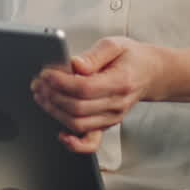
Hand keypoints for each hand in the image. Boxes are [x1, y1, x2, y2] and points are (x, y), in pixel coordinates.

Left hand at [30, 37, 164, 153]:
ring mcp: (112, 118)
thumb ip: (94, 55)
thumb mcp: (114, 45)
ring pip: (78, 123)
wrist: (150, 73)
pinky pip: (91, 142)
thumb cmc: (131, 57)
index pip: (85, 88)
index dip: (61, 82)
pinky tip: (61, 135)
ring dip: (55, 112)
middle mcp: (117, 104)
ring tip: (42, 96)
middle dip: (52, 95)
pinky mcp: (106, 125)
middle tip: (38, 83)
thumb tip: (75, 65)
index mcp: (120, 82)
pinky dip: (75, 143)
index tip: (46, 73)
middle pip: (77, 107)